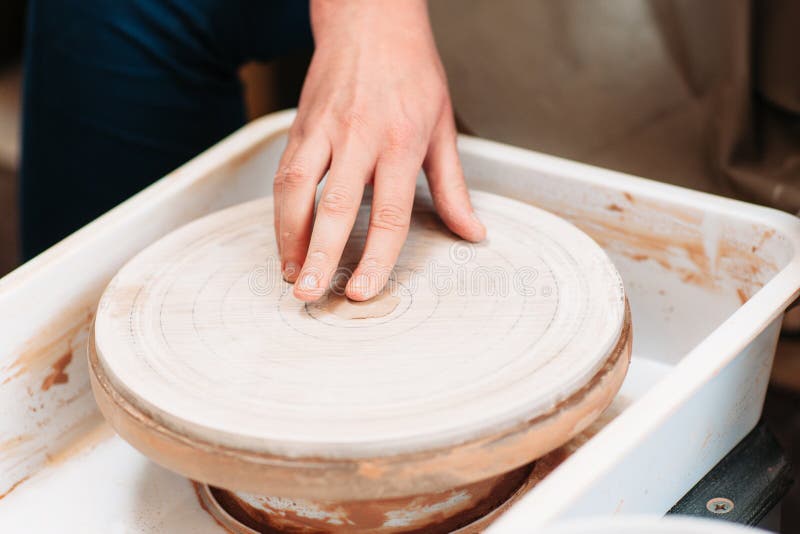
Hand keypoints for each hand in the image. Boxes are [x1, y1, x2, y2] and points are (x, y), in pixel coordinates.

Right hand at [274, 0, 485, 301]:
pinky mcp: (301, 125)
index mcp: (401, 142)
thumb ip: (453, 187)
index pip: (389, 213)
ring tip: (290, 274)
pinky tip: (285, 237)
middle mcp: (359, 137)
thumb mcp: (443, 126)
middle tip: (310, 293)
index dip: (375, 258)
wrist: (370, 20)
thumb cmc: (411, 70)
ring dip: (289, 237)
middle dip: (320, 255)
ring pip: (297, 190)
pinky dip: (280, 210)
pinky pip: (284, 173)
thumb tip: (472, 231)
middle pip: (336, 207)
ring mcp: (325, 130)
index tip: (362, 290)